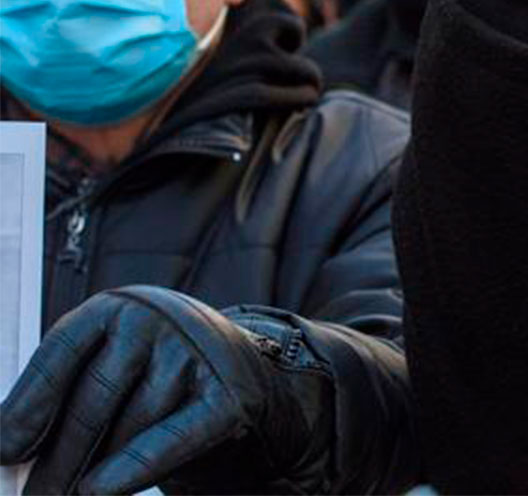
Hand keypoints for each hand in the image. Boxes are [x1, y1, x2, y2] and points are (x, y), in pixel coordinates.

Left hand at [0, 286, 333, 493]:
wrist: (246, 376)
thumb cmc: (157, 377)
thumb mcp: (112, 368)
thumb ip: (66, 398)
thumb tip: (11, 447)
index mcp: (118, 306)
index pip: (62, 353)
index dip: (27, 406)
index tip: (4, 451)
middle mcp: (159, 318)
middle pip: (94, 399)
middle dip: (55, 460)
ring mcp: (198, 352)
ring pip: (130, 425)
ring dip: (91, 474)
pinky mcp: (231, 394)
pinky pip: (173, 437)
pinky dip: (135, 467)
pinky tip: (98, 490)